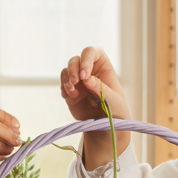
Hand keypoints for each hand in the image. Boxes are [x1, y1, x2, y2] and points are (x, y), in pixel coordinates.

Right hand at [60, 47, 131, 167]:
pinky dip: (64, 89)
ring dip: (66, 79)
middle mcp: (89, 70)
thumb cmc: (114, 108)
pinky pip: (62, 84)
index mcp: (103, 66)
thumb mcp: (112, 99)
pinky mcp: (70, 90)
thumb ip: (100, 88)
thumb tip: (87, 79)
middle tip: (75, 82)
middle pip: (76, 60)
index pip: (92, 53)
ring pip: (66, 70)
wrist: (105, 124)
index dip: (86, 60)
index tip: (84, 75)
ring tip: (72, 92)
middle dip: (73, 69)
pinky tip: (71, 97)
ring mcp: (78, 80)